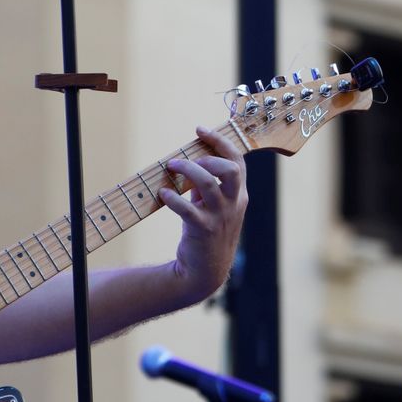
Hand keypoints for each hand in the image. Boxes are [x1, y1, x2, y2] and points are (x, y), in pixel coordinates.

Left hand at [160, 126, 247, 305]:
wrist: (205, 271)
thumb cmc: (208, 235)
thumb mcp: (214, 208)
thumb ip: (208, 187)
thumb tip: (191, 164)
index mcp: (239, 196)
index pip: (237, 161)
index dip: (220, 142)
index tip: (200, 129)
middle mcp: (233, 204)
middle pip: (231, 170)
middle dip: (209, 156)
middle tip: (186, 155)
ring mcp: (220, 218)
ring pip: (208, 184)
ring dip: (188, 170)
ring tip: (171, 166)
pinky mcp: (203, 230)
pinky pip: (188, 209)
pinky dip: (173, 198)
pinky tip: (162, 193)